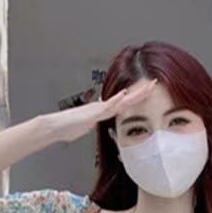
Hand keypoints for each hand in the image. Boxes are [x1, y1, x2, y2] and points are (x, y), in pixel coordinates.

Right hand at [41, 78, 158, 143]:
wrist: (57, 127)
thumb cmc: (69, 128)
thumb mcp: (87, 126)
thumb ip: (95, 122)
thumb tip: (98, 121)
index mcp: (104, 111)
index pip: (125, 104)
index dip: (137, 98)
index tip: (149, 93)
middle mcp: (103, 107)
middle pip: (127, 99)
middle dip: (141, 92)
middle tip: (154, 84)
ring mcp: (99, 109)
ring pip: (121, 100)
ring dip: (134, 93)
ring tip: (147, 87)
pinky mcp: (93, 113)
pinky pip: (107, 106)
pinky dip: (116, 100)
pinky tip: (125, 95)